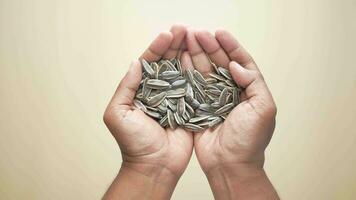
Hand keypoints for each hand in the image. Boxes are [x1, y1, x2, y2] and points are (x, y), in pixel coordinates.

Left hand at [103, 25, 191, 198]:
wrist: (155, 166)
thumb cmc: (133, 143)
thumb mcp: (119, 114)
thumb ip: (126, 88)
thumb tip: (135, 63)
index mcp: (141, 90)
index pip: (150, 63)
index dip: (157, 48)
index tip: (167, 34)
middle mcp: (159, 91)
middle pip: (168, 63)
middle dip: (175, 45)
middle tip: (184, 29)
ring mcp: (176, 98)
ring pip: (182, 71)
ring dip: (188, 54)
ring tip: (195, 37)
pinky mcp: (190, 108)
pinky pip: (195, 88)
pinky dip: (198, 73)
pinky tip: (203, 59)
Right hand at [184, 29, 277, 198]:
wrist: (229, 165)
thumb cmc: (250, 140)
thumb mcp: (263, 108)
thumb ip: (253, 82)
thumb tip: (236, 65)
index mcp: (248, 90)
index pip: (241, 62)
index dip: (231, 46)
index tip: (220, 33)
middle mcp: (231, 91)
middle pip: (220, 63)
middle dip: (210, 46)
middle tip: (198, 33)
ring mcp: (213, 98)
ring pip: (205, 71)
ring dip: (197, 54)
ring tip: (188, 39)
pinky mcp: (198, 106)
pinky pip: (193, 85)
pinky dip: (187, 71)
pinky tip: (182, 58)